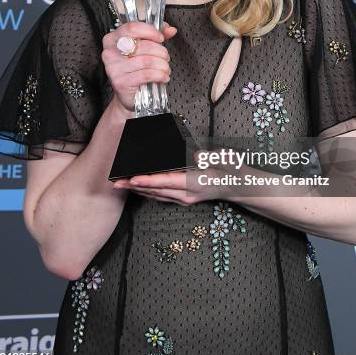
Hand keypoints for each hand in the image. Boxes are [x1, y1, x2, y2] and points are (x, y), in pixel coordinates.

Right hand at [101, 21, 176, 111]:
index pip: (132, 28)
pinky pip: (146, 74)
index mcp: (113, 39)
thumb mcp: (146, 48)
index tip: (161, 38)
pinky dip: (160, 75)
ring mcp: (113, 67)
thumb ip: (157, 36)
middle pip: (142, 45)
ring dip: (162, 65)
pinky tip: (163, 77)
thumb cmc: (136, 69)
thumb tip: (170, 30)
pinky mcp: (120, 82)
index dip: (150, 31)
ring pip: (147, 61)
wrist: (130, 94)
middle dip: (160, 51)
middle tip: (165, 57)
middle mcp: (109, 52)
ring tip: (165, 68)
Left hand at [112, 151, 228, 204]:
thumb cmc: (232, 170)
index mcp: (195, 183)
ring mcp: (185, 199)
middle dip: (135, 187)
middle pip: (156, 191)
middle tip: (115, 182)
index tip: (132, 179)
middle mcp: (187, 194)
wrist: (240, 187)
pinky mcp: (184, 199)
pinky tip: (137, 188)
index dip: (149, 181)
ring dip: (137, 190)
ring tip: (120, 185)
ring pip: (156, 195)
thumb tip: (193, 155)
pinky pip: (161, 196)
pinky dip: (147, 192)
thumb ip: (207, 157)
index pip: (168, 181)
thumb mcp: (223, 160)